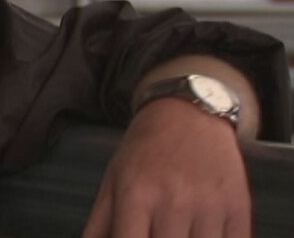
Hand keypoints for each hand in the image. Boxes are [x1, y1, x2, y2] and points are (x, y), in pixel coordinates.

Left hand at [83, 98, 251, 237]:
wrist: (188, 112)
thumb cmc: (145, 149)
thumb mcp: (113, 179)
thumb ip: (100, 223)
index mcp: (136, 195)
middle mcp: (173, 201)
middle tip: (155, 232)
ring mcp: (209, 206)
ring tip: (176, 231)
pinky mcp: (237, 207)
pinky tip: (200, 232)